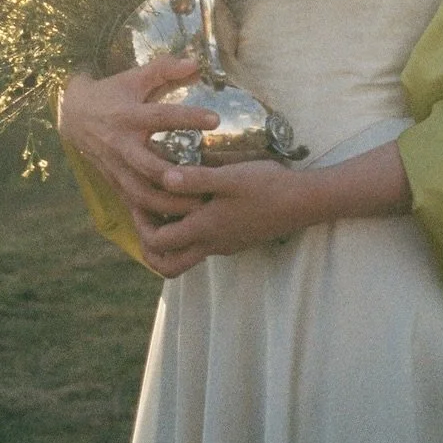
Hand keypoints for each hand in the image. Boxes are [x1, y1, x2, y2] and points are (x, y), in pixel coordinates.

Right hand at [55, 57, 219, 233]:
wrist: (72, 115)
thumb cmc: (111, 94)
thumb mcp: (133, 77)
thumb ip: (163, 69)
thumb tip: (195, 63)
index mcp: (128, 116)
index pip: (160, 117)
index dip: (187, 118)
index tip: (216, 120)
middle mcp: (120, 145)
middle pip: (149, 167)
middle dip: (177, 178)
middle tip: (207, 181)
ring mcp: (115, 167)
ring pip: (141, 193)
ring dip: (169, 203)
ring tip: (198, 206)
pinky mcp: (113, 182)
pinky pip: (133, 204)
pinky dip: (154, 214)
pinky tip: (176, 220)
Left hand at [132, 158, 307, 276]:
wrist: (304, 202)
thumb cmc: (267, 186)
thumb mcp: (230, 177)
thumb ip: (196, 179)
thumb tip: (163, 178)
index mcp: (205, 230)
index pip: (158, 243)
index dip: (141, 225)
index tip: (138, 199)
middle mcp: (211, 244)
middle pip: (167, 265)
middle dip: (149, 245)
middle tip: (146, 215)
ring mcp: (224, 246)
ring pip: (185, 257)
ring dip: (169, 241)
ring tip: (166, 211)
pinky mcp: (235, 240)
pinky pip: (202, 245)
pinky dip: (188, 232)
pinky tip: (194, 205)